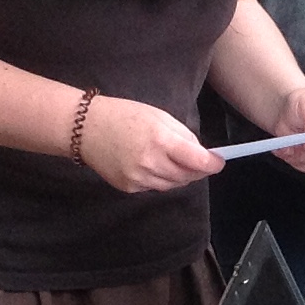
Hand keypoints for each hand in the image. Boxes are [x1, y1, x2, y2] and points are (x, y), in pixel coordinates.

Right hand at [76, 95, 222, 191]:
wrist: (85, 128)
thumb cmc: (124, 116)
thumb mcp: (159, 116)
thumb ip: (183, 135)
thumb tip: (202, 153)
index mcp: (160, 141)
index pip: (197, 161)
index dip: (212, 163)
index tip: (218, 161)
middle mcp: (150, 163)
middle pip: (188, 176)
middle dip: (198, 170)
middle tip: (199, 161)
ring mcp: (138, 179)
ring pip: (173, 185)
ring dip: (180, 176)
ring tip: (173, 160)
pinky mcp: (129, 188)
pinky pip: (155, 187)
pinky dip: (161, 179)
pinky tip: (152, 164)